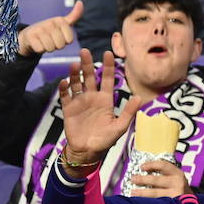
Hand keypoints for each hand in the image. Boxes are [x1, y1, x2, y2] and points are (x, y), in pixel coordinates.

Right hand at [18, 1, 83, 56]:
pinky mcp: (30, 36)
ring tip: (43, 42)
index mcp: (60, 20)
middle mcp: (50, 23)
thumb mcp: (63, 23)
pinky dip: (39, 49)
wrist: (29, 35)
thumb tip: (80, 2)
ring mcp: (39, 29)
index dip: (64, 42)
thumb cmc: (49, 30)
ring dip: (47, 48)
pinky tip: (36, 44)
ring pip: (50, 48)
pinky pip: (40, 49)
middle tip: (50, 40)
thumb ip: (74, 15)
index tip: (59, 37)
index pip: (69, 40)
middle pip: (60, 45)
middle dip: (55, 46)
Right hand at [59, 48, 142, 171]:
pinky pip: (65, 96)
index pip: (106, 79)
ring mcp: (79, 102)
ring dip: (75, 74)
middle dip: (87, 64)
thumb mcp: (120, 127)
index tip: (107, 53)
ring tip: (74, 65)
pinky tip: (64, 82)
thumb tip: (139, 97)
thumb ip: (128, 112)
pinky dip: (64, 88)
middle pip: (89, 77)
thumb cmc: (105, 140)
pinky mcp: (68, 109)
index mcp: (105, 100)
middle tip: (85, 51)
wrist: (87, 152)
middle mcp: (92, 97)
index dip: (107, 66)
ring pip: (76, 83)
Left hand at [130, 158, 189, 197]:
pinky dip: (149, 203)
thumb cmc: (179, 189)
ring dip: (142, 193)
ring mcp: (176, 195)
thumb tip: (142, 174)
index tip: (141, 166)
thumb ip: (162, 175)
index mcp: (177, 173)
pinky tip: (142, 203)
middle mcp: (178, 183)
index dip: (151, 164)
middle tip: (133, 179)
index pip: (163, 165)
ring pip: (156, 194)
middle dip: (143, 179)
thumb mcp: (174, 178)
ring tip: (133, 192)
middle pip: (157, 180)